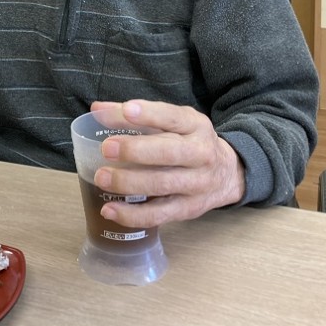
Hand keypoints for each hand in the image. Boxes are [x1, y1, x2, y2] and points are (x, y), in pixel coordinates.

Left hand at [91, 99, 245, 227]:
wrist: (228, 173)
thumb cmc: (189, 141)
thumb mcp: (173, 121)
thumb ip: (135, 116)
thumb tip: (97, 110)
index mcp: (195, 125)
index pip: (172, 116)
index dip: (149, 113)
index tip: (126, 110)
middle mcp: (201, 153)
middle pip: (170, 152)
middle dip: (136, 150)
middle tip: (107, 148)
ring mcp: (197, 184)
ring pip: (163, 185)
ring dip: (129, 182)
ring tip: (101, 177)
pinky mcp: (189, 209)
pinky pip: (159, 215)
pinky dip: (132, 215)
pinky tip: (109, 209)